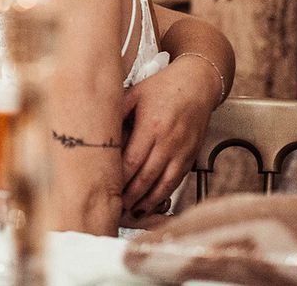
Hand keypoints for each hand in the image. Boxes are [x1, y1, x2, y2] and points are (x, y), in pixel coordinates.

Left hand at [121, 58, 214, 217]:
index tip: (106, 187)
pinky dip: (163, 195)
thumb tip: (99, 127)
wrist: (197, 84)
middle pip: (146, 177)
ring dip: (146, 201)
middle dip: (130, 196)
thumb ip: (118, 111)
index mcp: (151, 126)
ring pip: (163, 184)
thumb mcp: (136, 93)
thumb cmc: (164, 86)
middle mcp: (168, 142)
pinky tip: (151, 202)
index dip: (119, 178)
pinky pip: (176, 181)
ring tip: (131, 212)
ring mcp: (182, 151)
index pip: (132, 161)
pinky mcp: (190, 156)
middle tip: (115, 207)